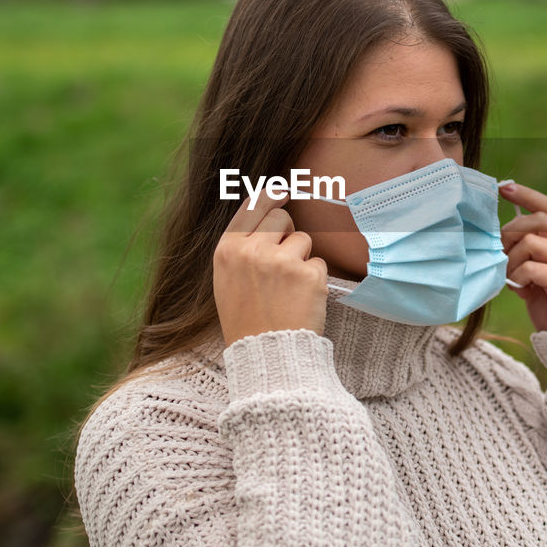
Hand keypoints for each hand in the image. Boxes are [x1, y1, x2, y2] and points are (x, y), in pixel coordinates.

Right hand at [213, 189, 328, 346]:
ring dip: (302, 258)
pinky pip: (318, 263)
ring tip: (289, 287)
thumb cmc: (246, 319)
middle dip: (288, 231)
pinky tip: (301, 299)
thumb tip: (265, 212)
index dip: (270, 196)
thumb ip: (241, 247)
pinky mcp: (308, 275)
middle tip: (285, 258)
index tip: (282, 192)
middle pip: (281, 218)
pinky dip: (314, 279)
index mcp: (228, 250)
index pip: (252, 206)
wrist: (266, 355)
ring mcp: (281, 261)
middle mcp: (252, 251)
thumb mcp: (228, 279)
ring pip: (303, 239)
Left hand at [499, 182, 546, 331]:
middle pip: (539, 220)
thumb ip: (530, 257)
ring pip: (531, 242)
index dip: (528, 195)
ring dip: (511, 259)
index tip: (504, 188)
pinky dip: (517, 276)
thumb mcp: (541, 278)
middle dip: (511, 231)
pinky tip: (519, 288)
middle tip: (500, 249)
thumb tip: (502, 239)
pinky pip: (531, 267)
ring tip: (510, 275)